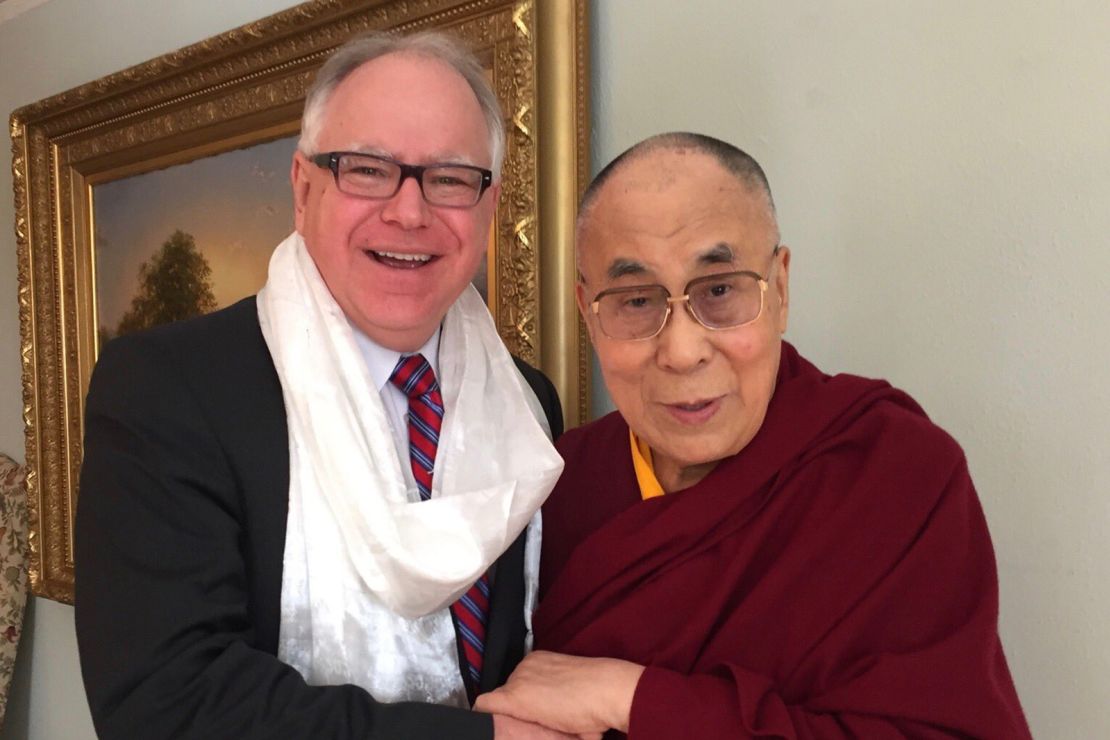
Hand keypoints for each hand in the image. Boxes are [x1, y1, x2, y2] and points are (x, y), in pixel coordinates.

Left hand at [476, 650, 643, 735]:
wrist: (607, 690)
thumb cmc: (600, 696)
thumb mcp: (573, 694)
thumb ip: (557, 702)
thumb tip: (556, 716)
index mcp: (541, 662)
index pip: (519, 683)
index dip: (524, 703)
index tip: (533, 715)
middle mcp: (526, 666)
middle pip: (508, 692)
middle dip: (517, 711)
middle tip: (535, 724)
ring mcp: (519, 679)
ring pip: (500, 702)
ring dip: (510, 716)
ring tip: (531, 727)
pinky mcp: (515, 697)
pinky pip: (485, 705)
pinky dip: (485, 715)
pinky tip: (490, 726)